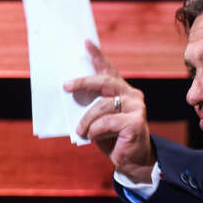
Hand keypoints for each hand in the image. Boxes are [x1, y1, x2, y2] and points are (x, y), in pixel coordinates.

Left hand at [63, 40, 154, 182]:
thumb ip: (92, 104)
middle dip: (83, 82)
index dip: (97, 56)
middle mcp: (132, 95)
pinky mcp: (136, 122)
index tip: (86, 42)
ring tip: (81, 131)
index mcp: (122, 91)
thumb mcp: (99, 118)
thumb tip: (70, 92)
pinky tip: (94, 137)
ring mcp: (136, 107)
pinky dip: (95, 131)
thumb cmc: (112, 137)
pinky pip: (106, 123)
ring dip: (86, 120)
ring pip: (102, 105)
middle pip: (105, 81)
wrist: (132, 160)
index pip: (109, 70)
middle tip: (66, 86)